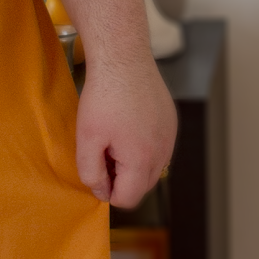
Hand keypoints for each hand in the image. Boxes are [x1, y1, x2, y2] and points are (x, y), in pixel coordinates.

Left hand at [74, 52, 176, 207]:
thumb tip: (101, 191)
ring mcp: (170, 137)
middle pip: (142, 187)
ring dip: (132, 164)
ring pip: (151, 168)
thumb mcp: (87, 138)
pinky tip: (127, 127)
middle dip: (121, 179)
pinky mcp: (171, 123)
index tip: (96, 170)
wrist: (123, 59)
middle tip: (103, 152)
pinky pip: (158, 148)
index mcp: (142, 160)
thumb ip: (91, 172)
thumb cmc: (104, 96)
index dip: (107, 191)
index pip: (128, 199)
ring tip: (114, 139)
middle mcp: (163, 152)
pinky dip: (143, 146)